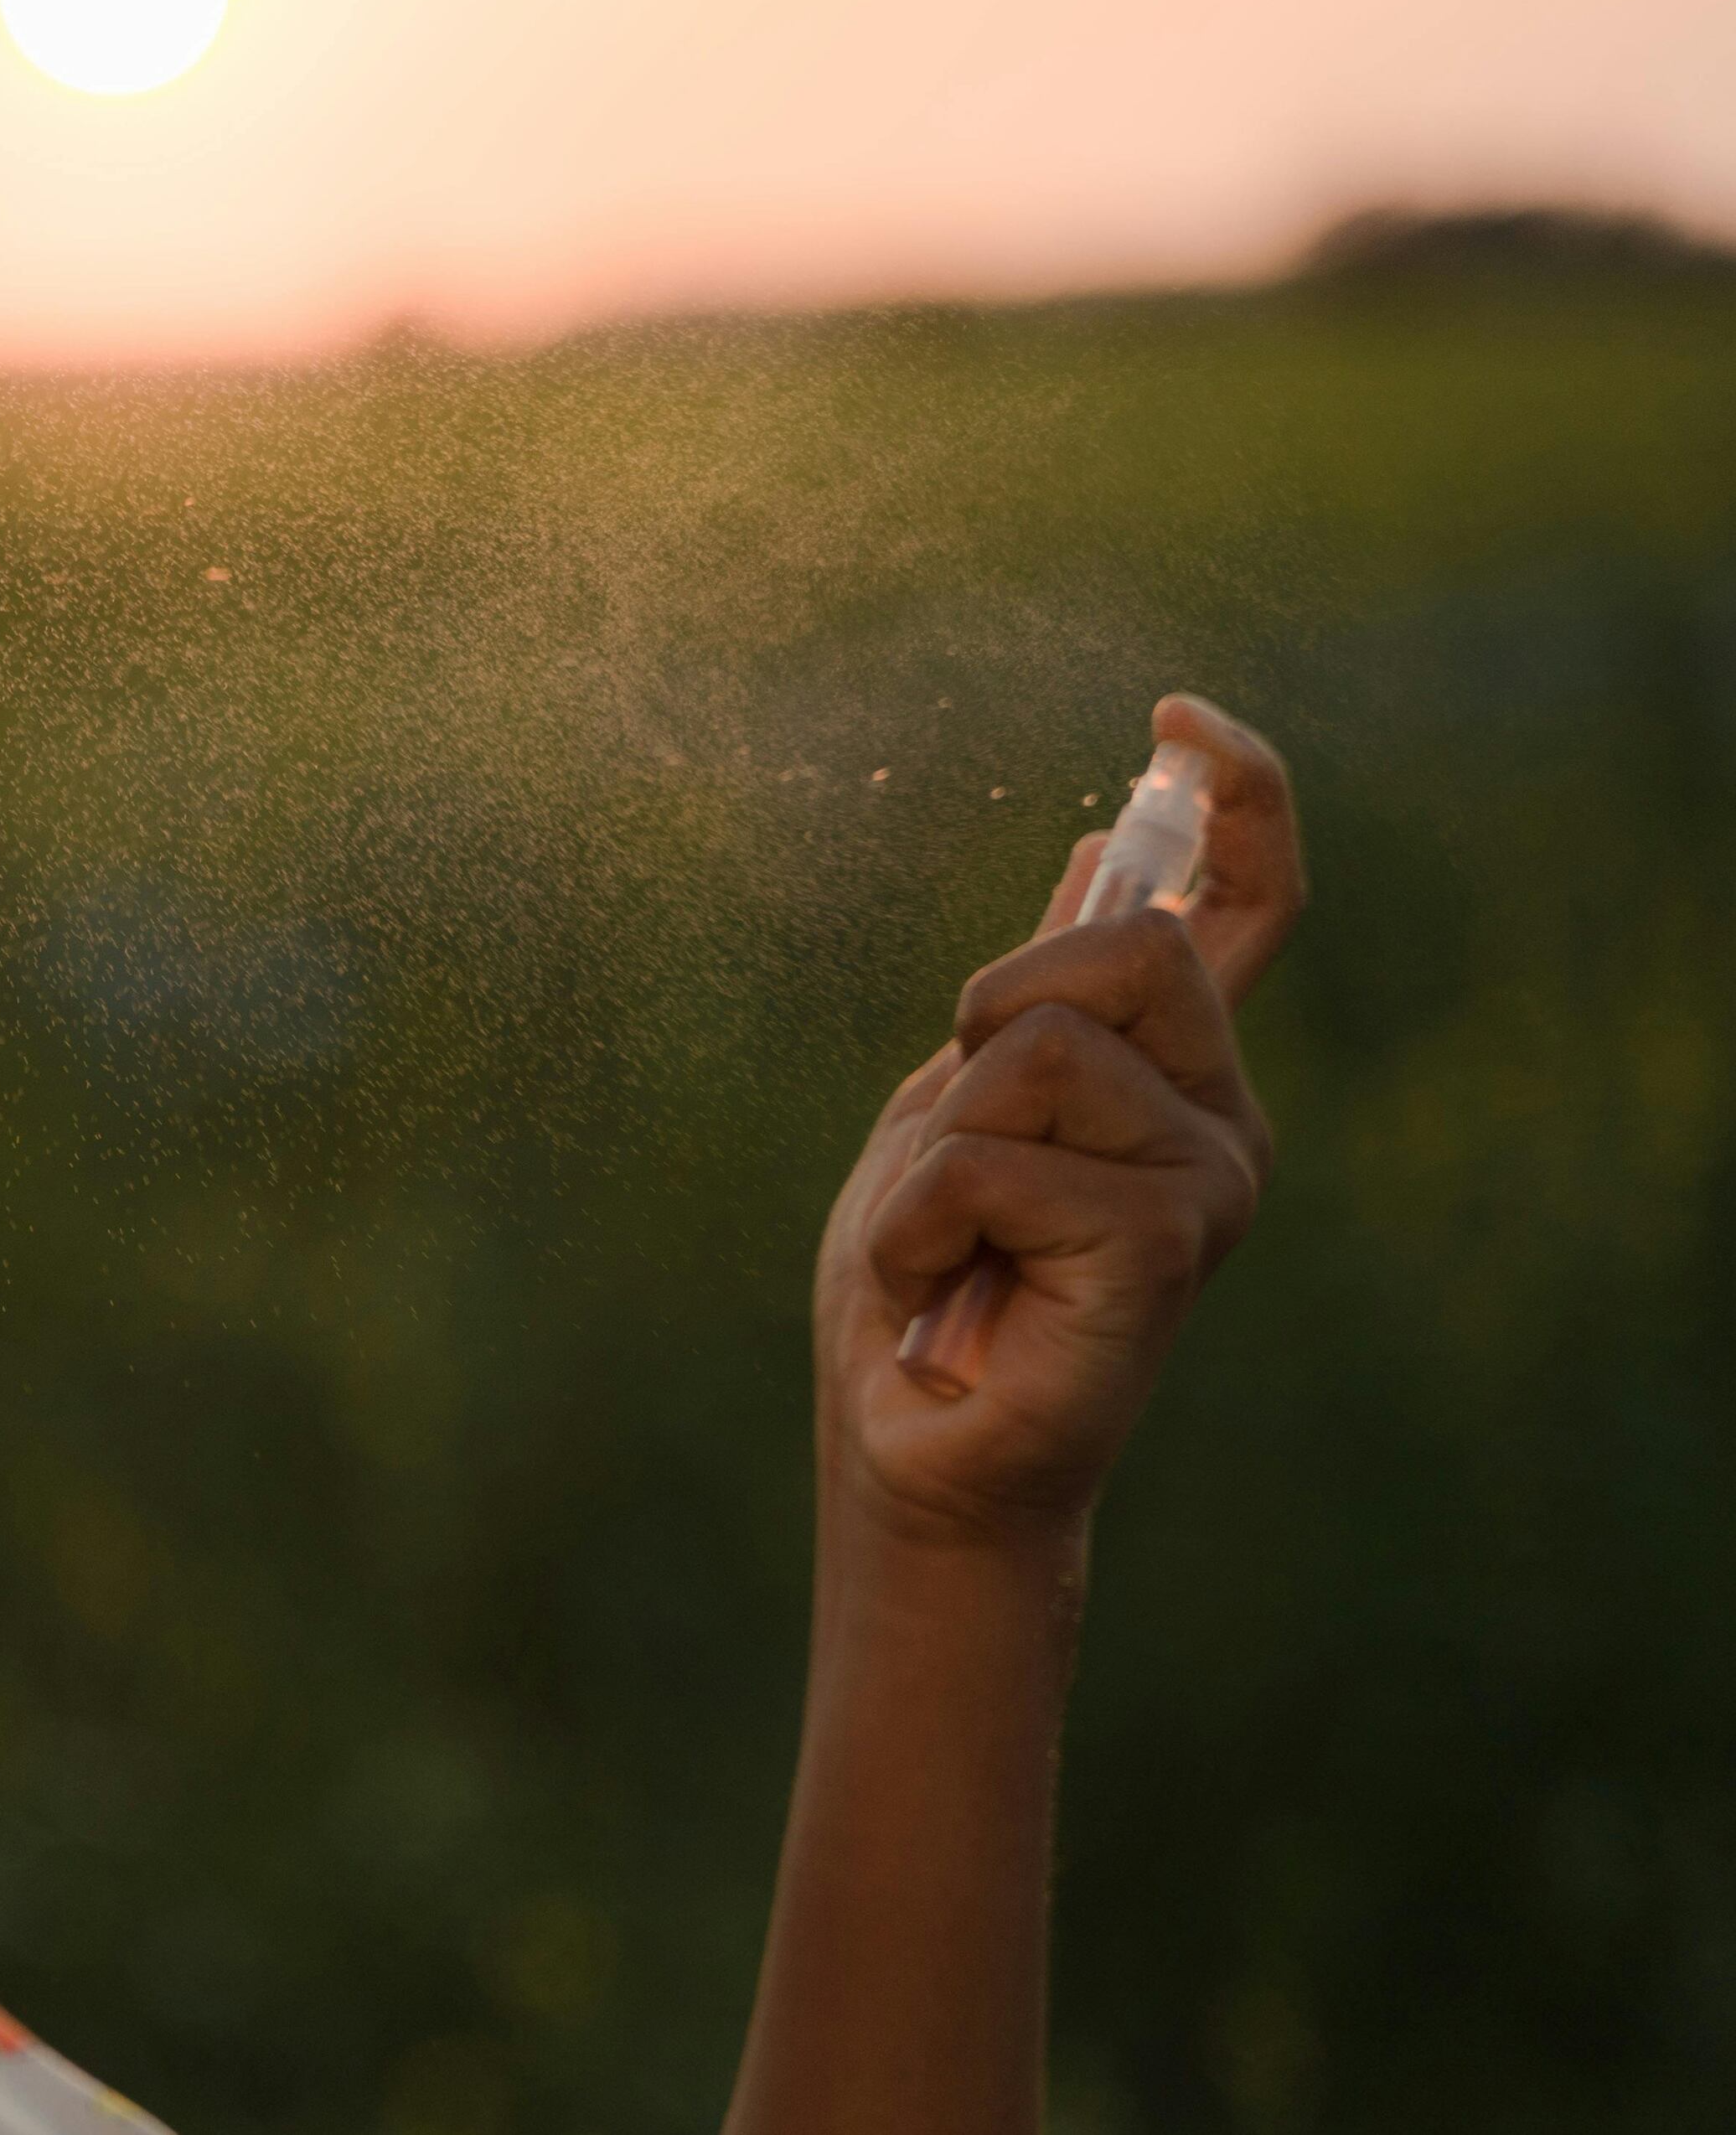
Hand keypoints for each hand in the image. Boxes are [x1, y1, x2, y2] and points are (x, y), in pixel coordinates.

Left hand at [809, 695, 1305, 1550]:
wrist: (915, 1447)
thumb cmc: (929, 1285)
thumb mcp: (962, 1100)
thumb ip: (1047, 993)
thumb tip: (1106, 844)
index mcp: (1175, 1073)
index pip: (1250, 906)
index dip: (1240, 797)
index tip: (1178, 718)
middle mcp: (1222, 1117)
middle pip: (1126, 944)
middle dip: (995, 1012)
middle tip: (961, 1139)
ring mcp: (1208, 1181)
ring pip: (1040, 1048)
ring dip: (940, 1142)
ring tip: (950, 1237)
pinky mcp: (1164, 1245)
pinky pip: (998, 1159)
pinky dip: (921, 1220)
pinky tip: (941, 1289)